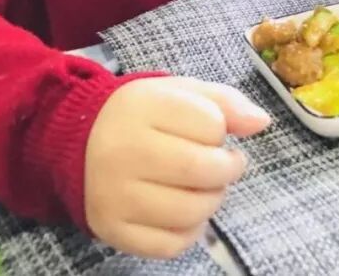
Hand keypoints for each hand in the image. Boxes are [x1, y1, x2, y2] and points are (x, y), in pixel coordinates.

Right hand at [84, 77, 269, 258]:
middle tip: (223, 165)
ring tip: (204, 188)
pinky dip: (189, 233)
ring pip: (190, 213)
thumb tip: (261, 122)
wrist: (77, 141)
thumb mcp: (178, 92)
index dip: (221, 130)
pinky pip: (170, 245)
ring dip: (211, 202)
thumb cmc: (140, 115)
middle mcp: (123, 151)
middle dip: (226, 170)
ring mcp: (115, 195)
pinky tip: (184, 213)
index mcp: (142, 107)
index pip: (210, 124)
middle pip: (203, 171)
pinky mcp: (112, 229)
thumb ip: (223, 101)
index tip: (212, 132)